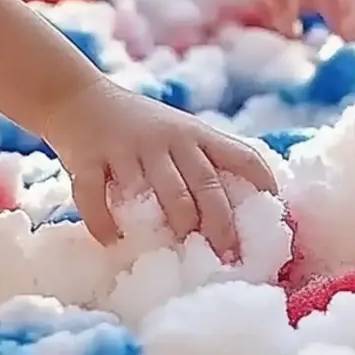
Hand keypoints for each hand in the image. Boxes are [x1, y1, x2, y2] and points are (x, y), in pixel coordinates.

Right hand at [42, 77, 276, 254]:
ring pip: (157, 192)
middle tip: (228, 256)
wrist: (80, 98)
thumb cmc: (140, 126)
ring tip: (179, 253)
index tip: (275, 211)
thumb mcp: (180, 132)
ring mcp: (128, 148)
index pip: (240, 155)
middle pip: (203, 184)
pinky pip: (96, 194)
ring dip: (169, 225)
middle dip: (219, 224)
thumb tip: (239, 209)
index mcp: (196, 134)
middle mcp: (167, 139)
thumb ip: (205, 162)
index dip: (263, 181)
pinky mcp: (89, 158)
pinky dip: (105, 222)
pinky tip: (114, 241)